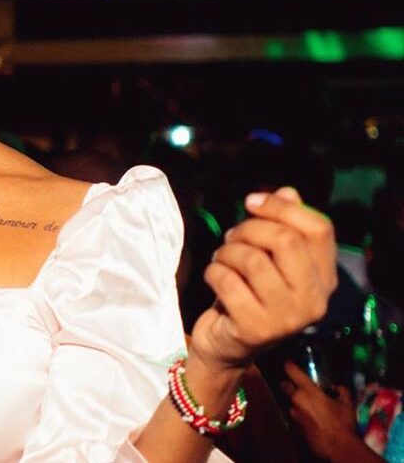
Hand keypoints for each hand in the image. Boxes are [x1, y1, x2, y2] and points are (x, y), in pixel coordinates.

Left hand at [190, 186, 336, 371]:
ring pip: (252, 259)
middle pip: (285, 240)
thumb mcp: (268, 260)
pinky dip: (213, 272)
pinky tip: (213, 277)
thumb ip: (281, 226)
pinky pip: (228, 281)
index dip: (282, 207)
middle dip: (248, 229)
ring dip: (227, 252)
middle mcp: (315, 300)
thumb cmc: (247, 295)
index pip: (320, 228)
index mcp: (325, 278)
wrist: (225, 347)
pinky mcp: (256, 329)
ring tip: (221, 259)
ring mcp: (288, 318)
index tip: (251, 201)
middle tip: (231, 237)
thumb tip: (288, 192)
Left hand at [281, 362, 363, 461]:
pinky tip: (311, 419)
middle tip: (297, 385)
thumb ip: (341, 391)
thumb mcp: (347, 404)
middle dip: (288, 384)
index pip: (293, 372)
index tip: (288, 363)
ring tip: (309, 406)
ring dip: (297, 402)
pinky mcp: (294, 426)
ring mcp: (294, 413)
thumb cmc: (342, 423)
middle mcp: (297, 400)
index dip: (289, 366)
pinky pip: (295, 416)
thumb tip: (337, 387)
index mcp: (309, 391)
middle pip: (285, 386)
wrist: (337, 446)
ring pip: (291, 403)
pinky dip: (300, 415)